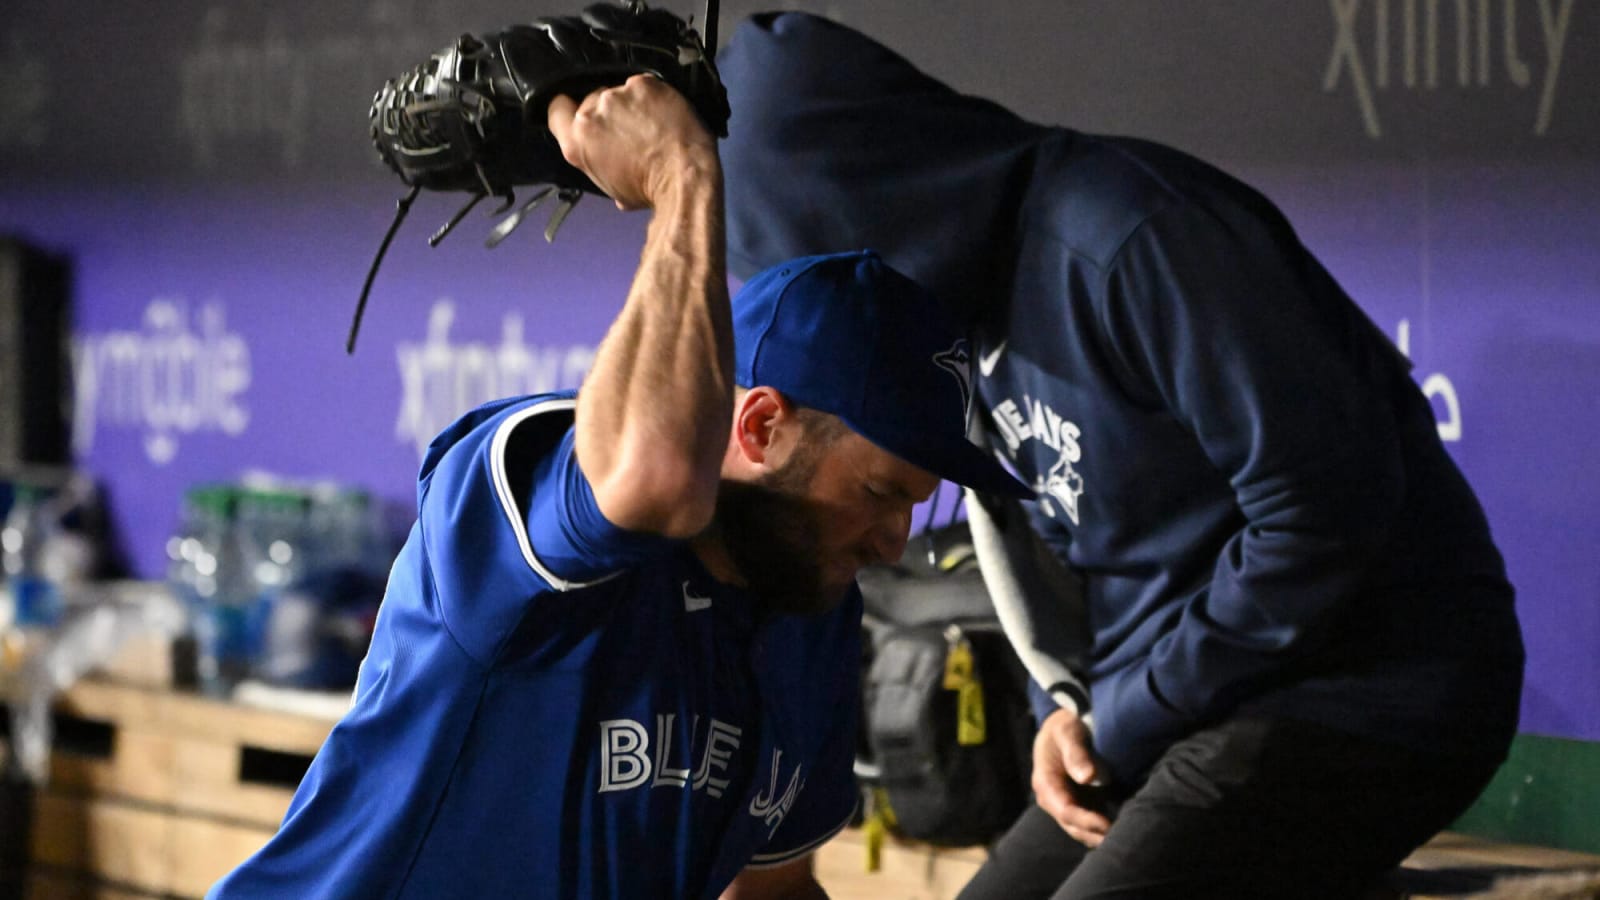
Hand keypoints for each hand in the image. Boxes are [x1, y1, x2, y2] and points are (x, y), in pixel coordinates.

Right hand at [546, 74, 718, 210]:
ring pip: (620, 91)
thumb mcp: (611, 188)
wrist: (682, 178)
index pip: (557, 109)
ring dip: (633, 104)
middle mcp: (591, 114)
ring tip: (653, 123)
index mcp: (576, 142)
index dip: (568, 109)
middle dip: (608, 111)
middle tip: (631, 129)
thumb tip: (611, 164)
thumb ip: (598, 162)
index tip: (582, 114)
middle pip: (592, 98)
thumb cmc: (650, 191)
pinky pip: (644, 86)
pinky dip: (653, 97)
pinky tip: (664, 114)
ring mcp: (617, 95)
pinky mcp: (644, 84)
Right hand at [1032, 707, 1112, 846]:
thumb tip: (1087, 777)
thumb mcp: (1067, 732)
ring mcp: (1063, 802)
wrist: (1064, 725)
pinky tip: (1119, 828)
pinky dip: (1100, 828)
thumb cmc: (1065, 726)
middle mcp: (1051, 798)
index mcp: (1045, 782)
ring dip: (1098, 835)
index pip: (1065, 810)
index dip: (1086, 821)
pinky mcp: (1077, 802)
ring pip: (1079, 828)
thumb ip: (1075, 753)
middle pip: (1072, 825)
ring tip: (1122, 838)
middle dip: (1094, 834)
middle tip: (1120, 838)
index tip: (1107, 824)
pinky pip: (1087, 822)